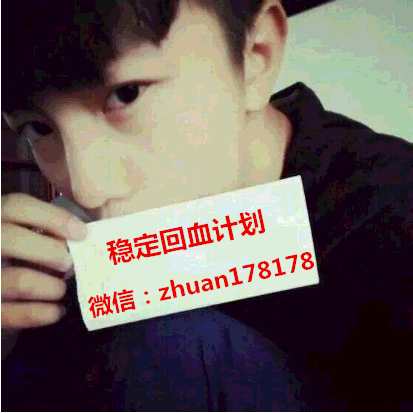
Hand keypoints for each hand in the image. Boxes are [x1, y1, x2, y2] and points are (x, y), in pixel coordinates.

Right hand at [1, 193, 87, 332]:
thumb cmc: (13, 255)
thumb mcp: (19, 234)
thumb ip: (42, 230)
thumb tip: (79, 237)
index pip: (18, 206)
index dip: (54, 218)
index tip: (82, 233)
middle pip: (13, 239)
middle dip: (51, 252)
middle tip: (69, 264)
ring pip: (19, 280)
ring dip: (51, 286)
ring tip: (61, 289)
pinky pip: (12, 314)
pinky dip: (41, 314)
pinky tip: (56, 312)